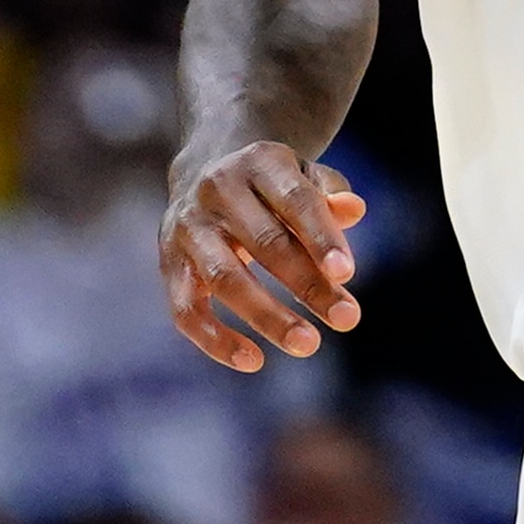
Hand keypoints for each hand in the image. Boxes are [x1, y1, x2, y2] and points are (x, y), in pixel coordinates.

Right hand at [160, 142, 366, 370]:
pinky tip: (253, 361)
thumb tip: (353, 210)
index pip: (295, 201)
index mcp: (258, 162)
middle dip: (308, 284)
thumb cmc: (272, 184)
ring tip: (308, 344)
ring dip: (267, 316)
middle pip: (266, 243)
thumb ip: (330, 193)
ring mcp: (188, 228)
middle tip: (348, 318)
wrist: (203, 169)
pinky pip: (187, 309)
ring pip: (225, 278)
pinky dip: (216, 340)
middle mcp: (216, 191)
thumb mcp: (304, 176)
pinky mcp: (170, 263)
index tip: (347, 273)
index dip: (320, 236)